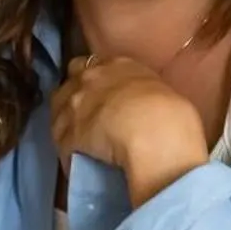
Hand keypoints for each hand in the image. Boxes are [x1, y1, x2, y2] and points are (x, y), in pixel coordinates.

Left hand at [50, 56, 205, 193]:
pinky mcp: (67, 134)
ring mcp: (75, 104)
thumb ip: (144, 92)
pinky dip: (69, 155)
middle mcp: (91, 77)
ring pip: (59, 114)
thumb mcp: (162, 92)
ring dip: (67, 127)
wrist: (155, 133)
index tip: (100, 94)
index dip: (94, 80)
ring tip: (80, 145)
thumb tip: (143, 105)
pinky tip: (78, 165)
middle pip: (70, 82)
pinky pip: (62, 145)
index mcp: (119, 64)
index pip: (93, 64)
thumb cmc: (171, 113)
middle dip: (73, 96)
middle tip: (86, 115)